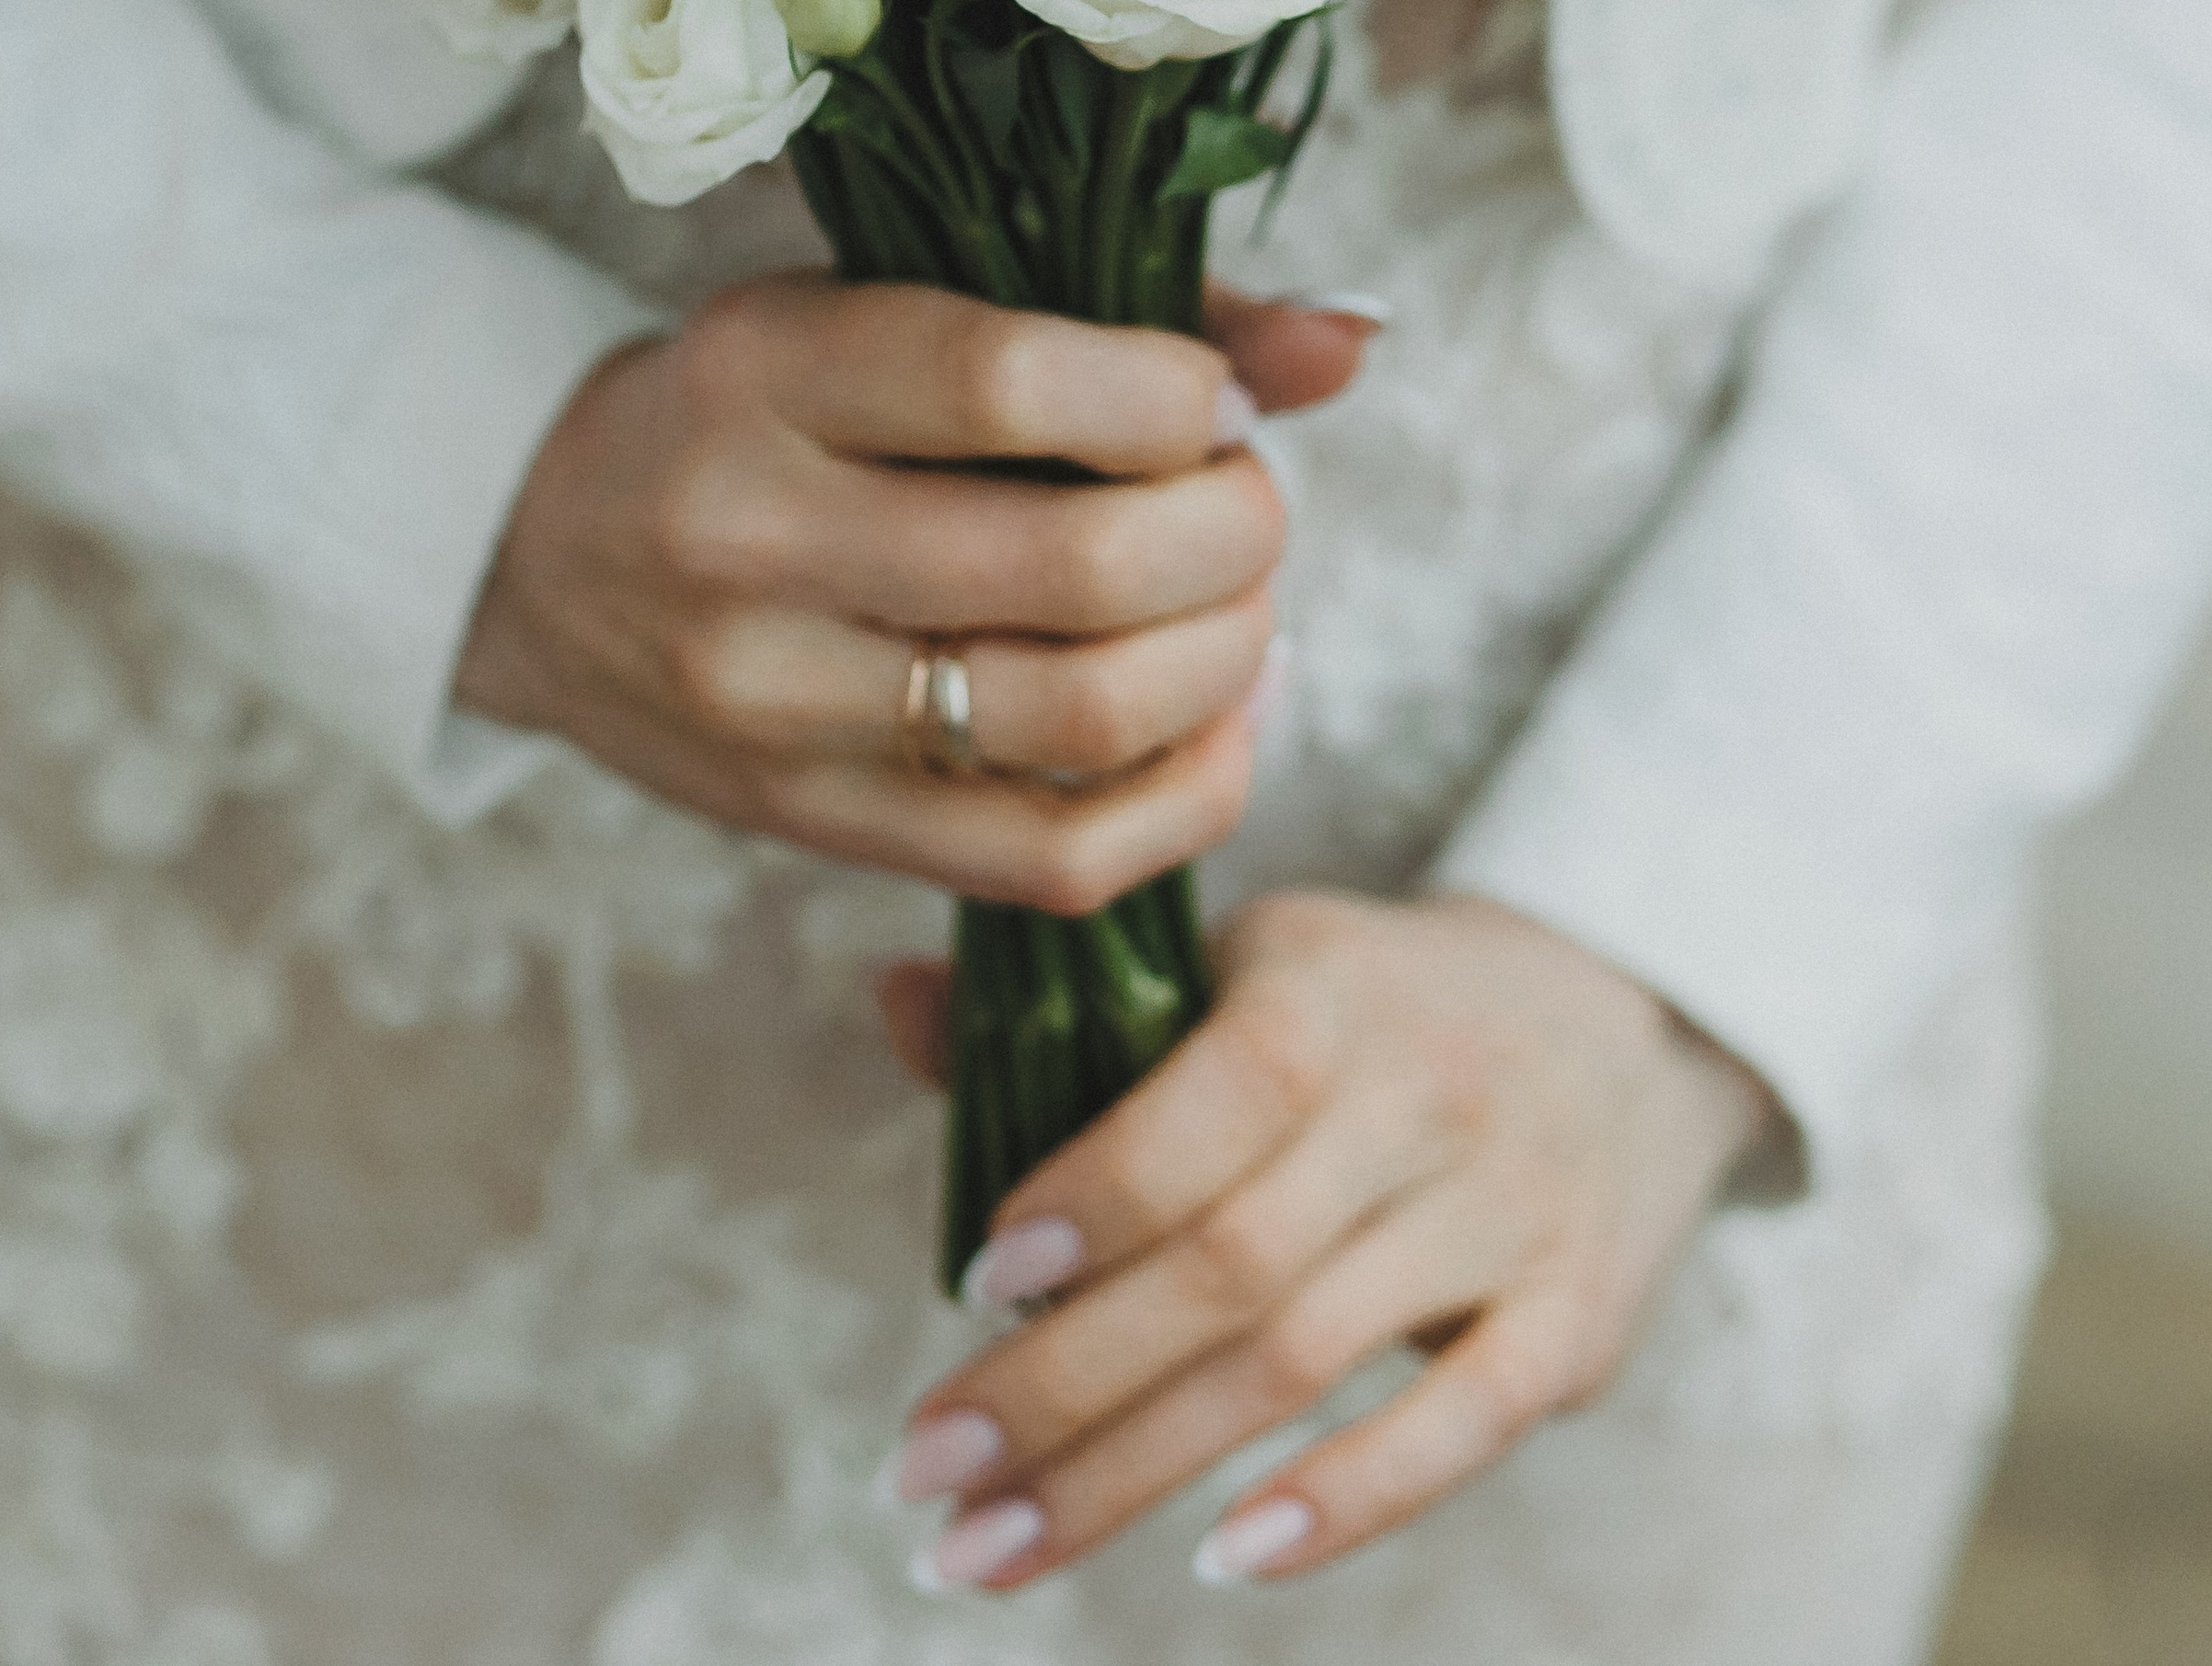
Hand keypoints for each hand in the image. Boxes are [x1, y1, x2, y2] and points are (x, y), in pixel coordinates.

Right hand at [457, 275, 1372, 910]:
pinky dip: (1188, 795)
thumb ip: (1118, 310)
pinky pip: (1053, 857)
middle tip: (1245, 503)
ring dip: (1227, 657)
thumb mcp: (885, 299)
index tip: (1208, 399)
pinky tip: (1223, 721)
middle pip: (1079, 566)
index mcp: (766, 369)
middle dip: (1233, 531)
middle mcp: (754, 539)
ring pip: (1083, 717)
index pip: (1012, 380)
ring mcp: (776, 704)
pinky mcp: (812, 824)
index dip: (1172, 392)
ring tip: (1240, 602)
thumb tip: (1349, 342)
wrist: (537, 550)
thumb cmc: (764, 398)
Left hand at [877, 889, 1776, 1591]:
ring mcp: (1510, 1214)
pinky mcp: (1575, 1322)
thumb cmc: (1375, 1004)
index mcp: (1327, 986)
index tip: (976, 1283)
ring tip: (992, 1550)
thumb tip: (894, 1006)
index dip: (1092, 1196)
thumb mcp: (1248, 960)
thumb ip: (1081, 1007)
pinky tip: (1216, 1561)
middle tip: (922, 1475)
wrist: (1627, 1015)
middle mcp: (1426, 1095)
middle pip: (1230, 1266)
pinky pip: (1453, 1432)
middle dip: (1059, 1385)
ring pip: (1303, 1364)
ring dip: (1132, 1474)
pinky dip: (1338, 1507)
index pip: (1209, 1102)